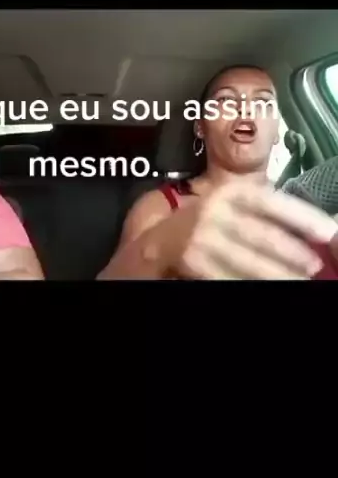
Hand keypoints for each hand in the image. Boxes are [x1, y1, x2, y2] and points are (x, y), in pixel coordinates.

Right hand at [159, 183, 337, 279]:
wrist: (157, 242)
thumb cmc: (204, 223)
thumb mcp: (229, 206)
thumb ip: (261, 211)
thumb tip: (309, 229)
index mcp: (230, 191)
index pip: (272, 202)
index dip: (303, 217)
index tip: (328, 232)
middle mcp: (215, 208)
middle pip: (264, 235)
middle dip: (294, 254)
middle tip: (314, 267)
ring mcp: (202, 235)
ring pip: (250, 260)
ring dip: (277, 274)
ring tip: (297, 281)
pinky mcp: (192, 259)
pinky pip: (229, 277)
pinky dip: (248, 283)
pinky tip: (264, 287)